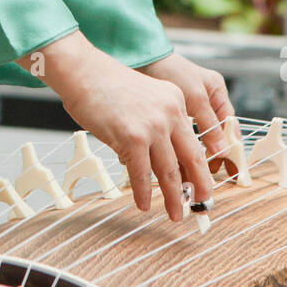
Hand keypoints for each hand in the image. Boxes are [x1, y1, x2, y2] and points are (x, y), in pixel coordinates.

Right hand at [18, 32, 214, 219]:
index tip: (203, 184)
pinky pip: (141, 173)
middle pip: (192, 158)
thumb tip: (159, 163)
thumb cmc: (107, 87)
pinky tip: (144, 204)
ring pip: (169, 170)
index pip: (194, 141)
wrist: (84, 72)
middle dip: (198, 185)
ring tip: (176, 213)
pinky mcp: (133, 137)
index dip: (200, 167)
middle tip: (202, 203)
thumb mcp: (146, 99)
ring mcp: (153, 125)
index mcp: (176, 101)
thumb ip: (158, 126)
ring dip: (173, 197)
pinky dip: (143, 192)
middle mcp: (170, 112)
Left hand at [135, 52, 234, 172]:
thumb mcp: (194, 96)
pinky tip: (168, 163)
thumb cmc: (171, 69)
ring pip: (193, 140)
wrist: (143, 59)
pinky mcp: (169, 115)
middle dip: (208, 158)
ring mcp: (188, 109)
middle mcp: (205, 102)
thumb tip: (223, 149)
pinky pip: (176, 137)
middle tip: (206, 178)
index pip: (230, 126)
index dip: (230, 148)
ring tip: (186, 178)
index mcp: (217, 94)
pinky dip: (173, 150)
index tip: (228, 167)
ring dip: (188, 157)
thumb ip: (208, 122)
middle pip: (212, 136)